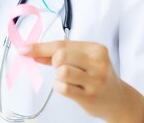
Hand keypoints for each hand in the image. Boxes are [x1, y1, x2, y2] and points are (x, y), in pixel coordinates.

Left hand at [21, 41, 143, 122]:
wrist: (119, 100)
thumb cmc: (98, 76)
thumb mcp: (84, 59)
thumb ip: (60, 54)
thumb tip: (33, 52)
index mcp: (96, 49)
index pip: (61, 44)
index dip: (39, 47)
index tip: (24, 49)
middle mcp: (98, 62)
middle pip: (60, 55)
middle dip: (54, 61)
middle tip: (60, 67)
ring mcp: (95, 79)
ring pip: (61, 71)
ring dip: (58, 76)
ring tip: (68, 79)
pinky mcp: (90, 95)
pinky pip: (63, 88)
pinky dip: (60, 87)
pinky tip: (70, 88)